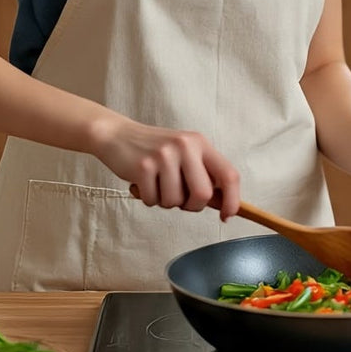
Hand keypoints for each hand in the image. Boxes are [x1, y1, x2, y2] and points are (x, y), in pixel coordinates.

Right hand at [89, 114, 240, 217]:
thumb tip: (223, 205)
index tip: (226, 215)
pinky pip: (153, 201)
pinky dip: (148, 199)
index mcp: (200, 144)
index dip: (232, 200)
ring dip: (166, 202)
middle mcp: (185, 146)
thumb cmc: (155, 150)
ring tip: (158, 185)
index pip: (229, 175)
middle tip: (180, 199)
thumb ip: (203, 175)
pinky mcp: (143, 166)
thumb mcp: (185, 155)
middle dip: (192, 206)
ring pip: (175, 202)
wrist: (118, 136)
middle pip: (203, 194)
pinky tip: (144, 184)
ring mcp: (164, 155)